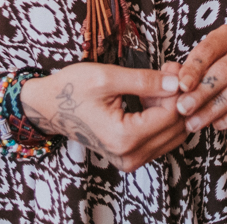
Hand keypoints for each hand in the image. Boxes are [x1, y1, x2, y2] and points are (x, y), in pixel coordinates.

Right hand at [18, 63, 186, 172]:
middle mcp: (130, 156)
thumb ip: (144, 81)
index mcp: (124, 137)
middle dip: (177, 97)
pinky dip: (162, 117)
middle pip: (176, 126)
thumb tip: (176, 81)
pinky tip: (150, 97)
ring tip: (157, 81)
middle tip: (168, 69)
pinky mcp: (131, 158)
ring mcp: (131, 161)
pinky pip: (161, 139)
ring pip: (172, 134)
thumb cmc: (72, 89)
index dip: (178, 88)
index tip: (172, 66)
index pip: (171, 114)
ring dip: (171, 107)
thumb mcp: (107, 78)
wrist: (49, 107)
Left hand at [172, 26, 226, 133]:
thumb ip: (188, 72)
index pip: (210, 48)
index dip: (194, 67)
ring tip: (194, 123)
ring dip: (212, 109)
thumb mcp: (206, 70)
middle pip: (225, 70)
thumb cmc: (226, 78)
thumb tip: (168, 75)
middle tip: (183, 109)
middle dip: (201, 92)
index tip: (180, 86)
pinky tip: (218, 124)